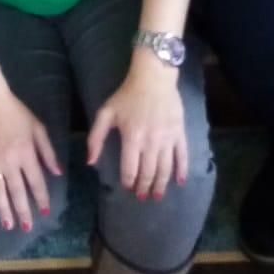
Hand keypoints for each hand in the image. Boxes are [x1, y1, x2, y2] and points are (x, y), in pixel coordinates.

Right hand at [0, 76, 61, 230]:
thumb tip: (57, 173)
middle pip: (18, 192)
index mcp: (26, 154)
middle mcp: (9, 162)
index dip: (41, 198)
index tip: (45, 212)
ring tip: (7, 225)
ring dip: (3, 209)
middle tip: (27, 228)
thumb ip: (47, 151)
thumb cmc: (16, 112)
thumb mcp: (38, 128)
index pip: (36, 182)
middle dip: (24, 211)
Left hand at [86, 54, 187, 198]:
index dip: (128, 182)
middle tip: (142, 196)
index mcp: (131, 138)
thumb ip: (95, 137)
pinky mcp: (179, 133)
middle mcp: (150, 142)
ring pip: (164, 169)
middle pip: (148, 173)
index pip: (130, 169)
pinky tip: (180, 181)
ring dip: (160, 185)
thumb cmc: (127, 94)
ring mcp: (167, 139)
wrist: (153, 76)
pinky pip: (182, 156)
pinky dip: (182, 170)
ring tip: (157, 195)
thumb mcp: (106, 112)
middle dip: (144, 187)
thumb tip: (90, 162)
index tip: (127, 188)